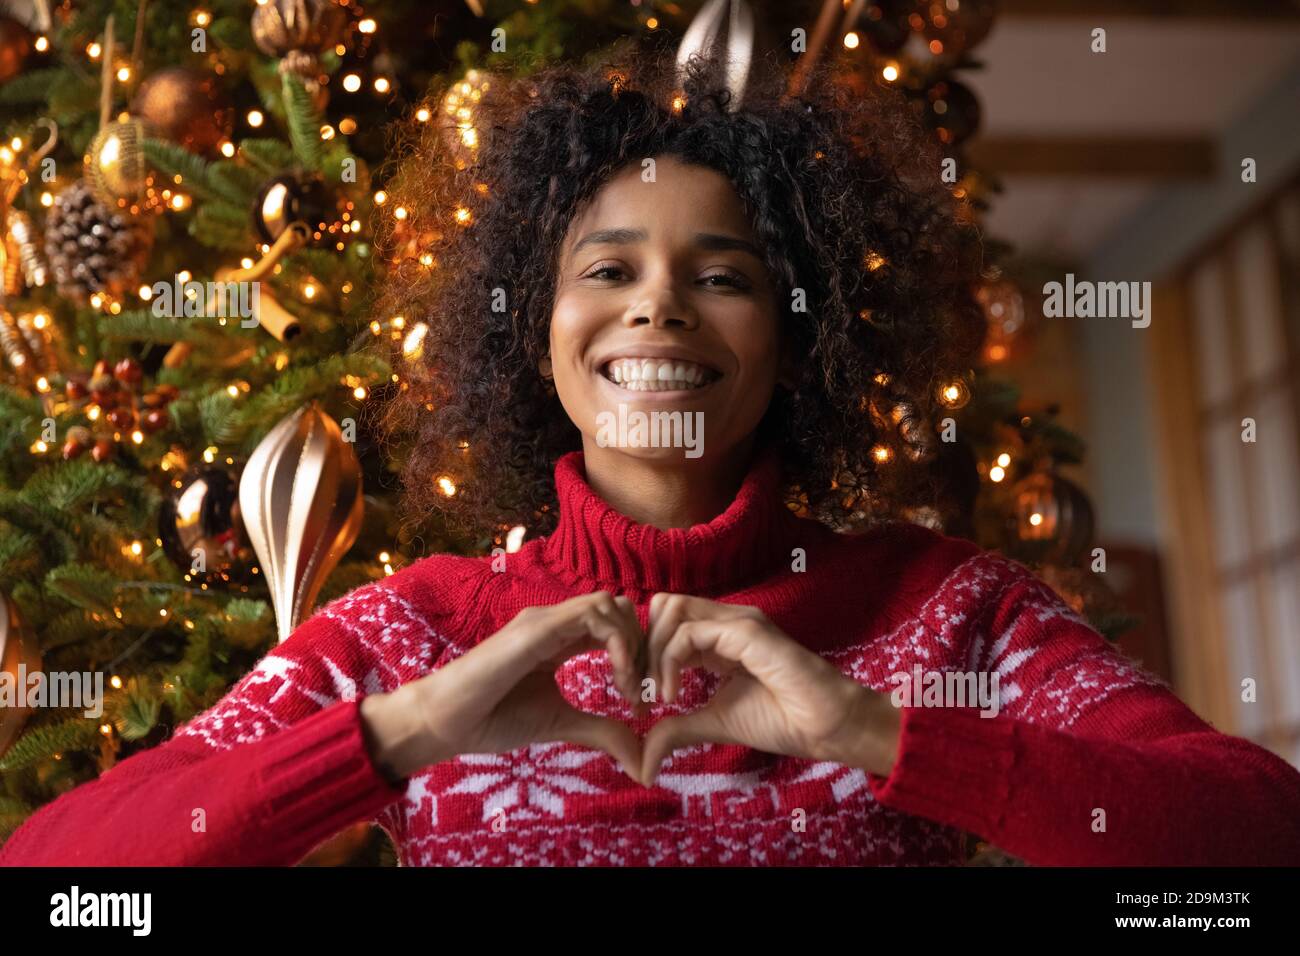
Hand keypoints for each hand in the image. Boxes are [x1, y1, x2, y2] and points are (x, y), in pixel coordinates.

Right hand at [364, 591, 645, 780]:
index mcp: (561, 640)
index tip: (641, 700)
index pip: (615, 626)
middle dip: (642, 645)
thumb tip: (644, 763)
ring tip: (629, 686)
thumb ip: (602, 731)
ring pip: (610, 603)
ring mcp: (545, 620)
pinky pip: (592, 614)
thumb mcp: (562, 724)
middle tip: (641, 690)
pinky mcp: (537, 628)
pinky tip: (618, 676)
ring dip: (632, 642)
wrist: (446, 722)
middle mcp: (556, 622)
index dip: (638, 655)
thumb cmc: (494, 719)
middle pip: (620, 608)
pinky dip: (617, 641)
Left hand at [640, 593, 898, 785]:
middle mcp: (726, 620)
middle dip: (642, 646)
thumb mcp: (714, 723)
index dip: (645, 653)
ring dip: (654, 652)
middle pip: (662, 606)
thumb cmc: (781, 720)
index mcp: (718, 637)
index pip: (665, 621)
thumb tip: (642, 761)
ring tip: (661, 694)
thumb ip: (677, 728)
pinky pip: (690, 632)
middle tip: (643, 692)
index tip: (642, 697)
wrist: (827, 726)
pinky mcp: (747, 631)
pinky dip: (671, 662)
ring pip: (671, 610)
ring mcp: (738, 621)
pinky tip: (675, 695)